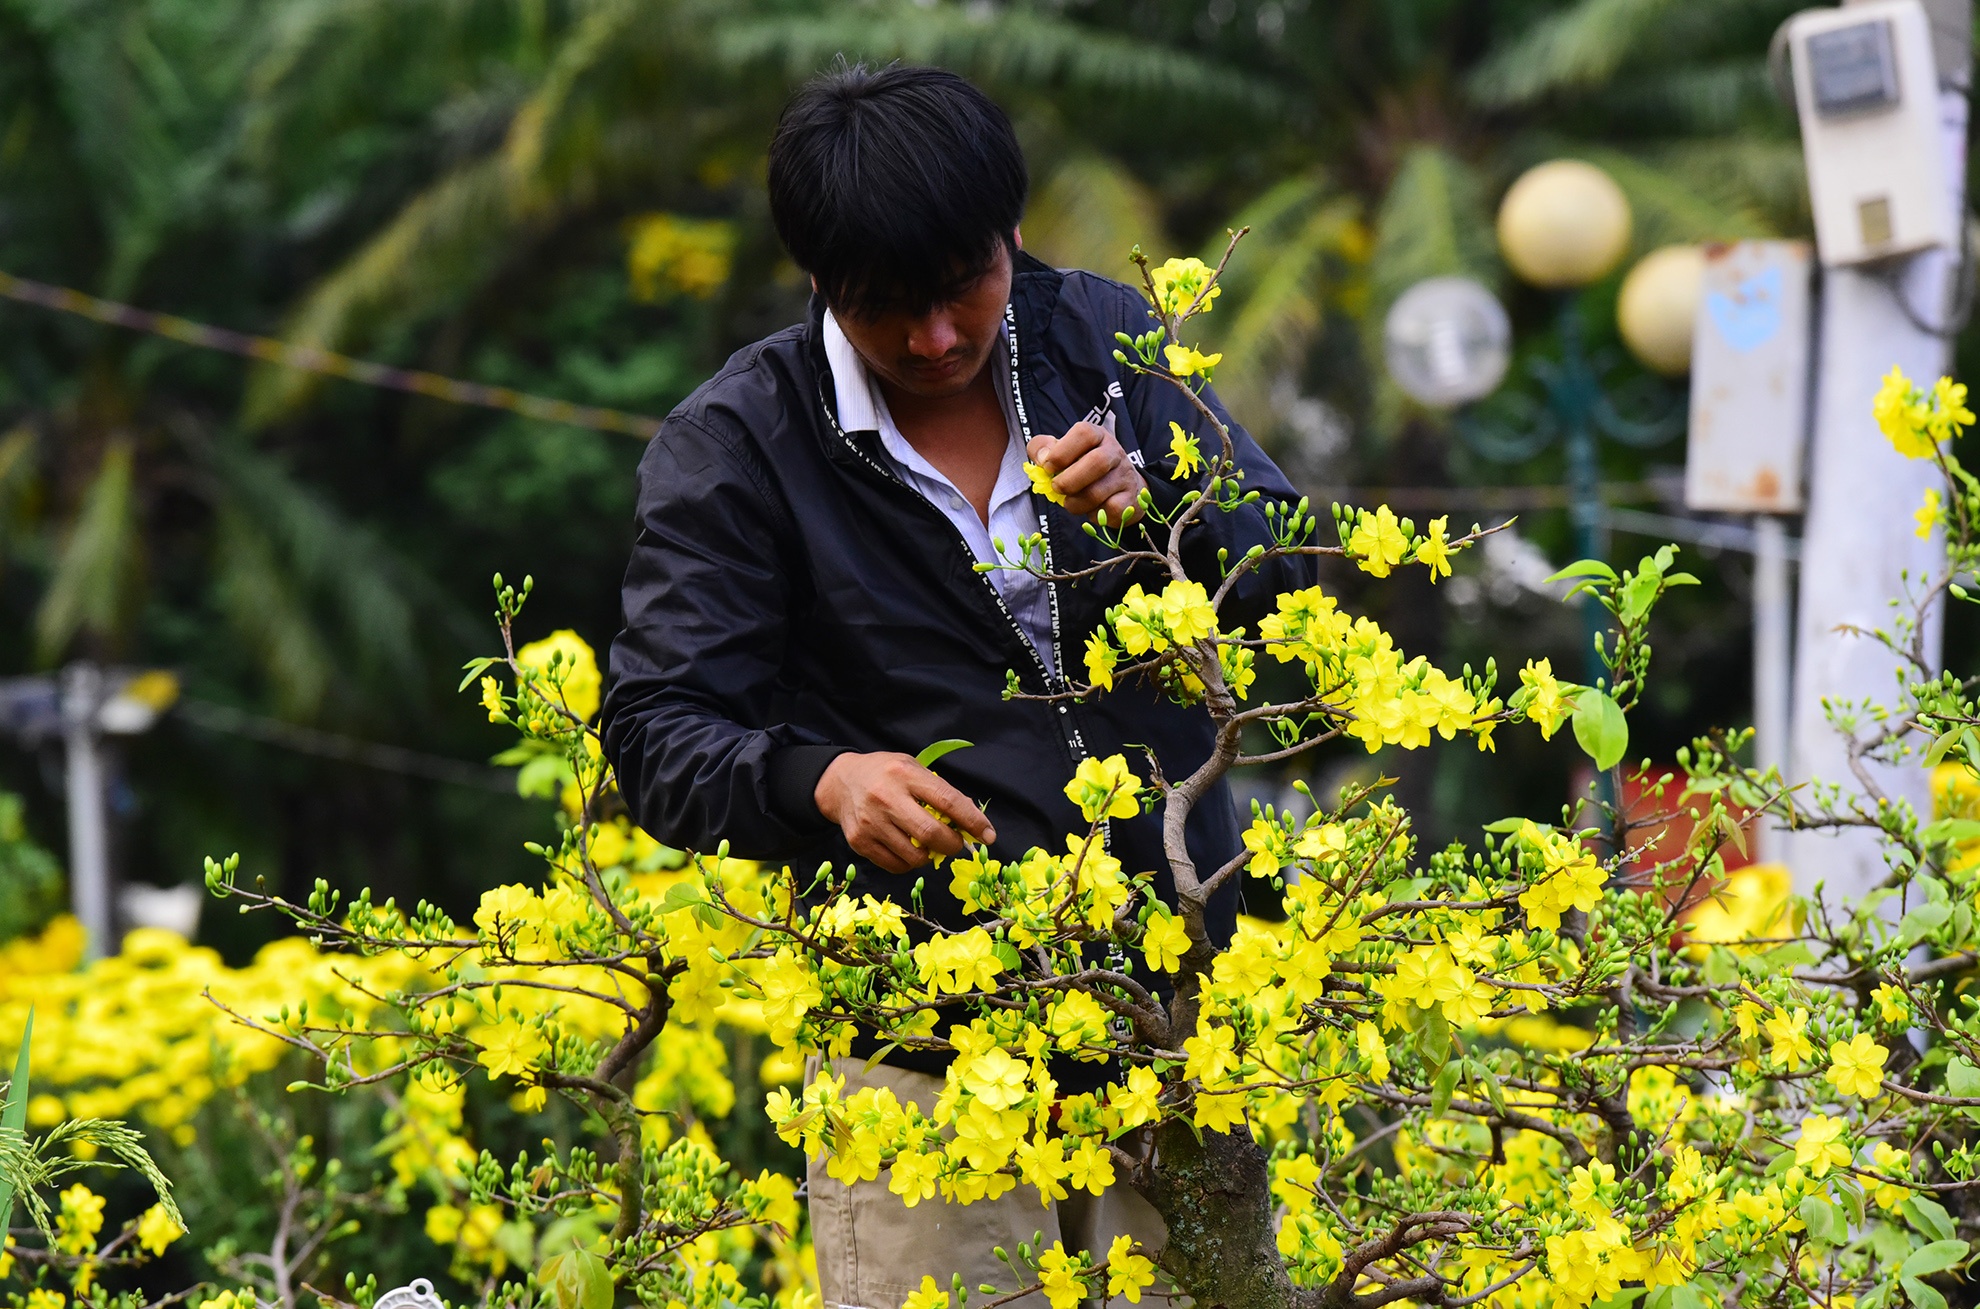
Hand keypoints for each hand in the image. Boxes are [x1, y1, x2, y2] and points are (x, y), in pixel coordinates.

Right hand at [814, 752, 996, 873]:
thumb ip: (940, 791)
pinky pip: (896, 866)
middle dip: (952, 844)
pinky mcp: (860, 842)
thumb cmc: (886, 774)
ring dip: (931, 856)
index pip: (947, 800)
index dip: (972, 821)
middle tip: (956, 843)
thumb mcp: (913, 768)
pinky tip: (909, 849)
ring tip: (928, 844)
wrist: (840, 782)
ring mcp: (871, 823)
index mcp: (905, 774)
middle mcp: (886, 798)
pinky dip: (910, 863)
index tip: (989, 835)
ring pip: (914, 856)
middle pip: (931, 834)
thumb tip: (971, 821)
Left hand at [1027, 421, 1147, 525]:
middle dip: (1068, 481)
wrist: (1122, 486)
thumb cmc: (1082, 467)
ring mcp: (1125, 475)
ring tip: (1070, 502)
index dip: (1062, 451)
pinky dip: (1093, 514)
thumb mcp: (1061, 451)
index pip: (1084, 433)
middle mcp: (1114, 452)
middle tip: (1056, 488)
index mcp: (1096, 435)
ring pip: (1097, 492)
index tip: (1047, 467)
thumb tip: (1042, 458)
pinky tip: (1091, 509)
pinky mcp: (1131, 499)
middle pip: (1096, 462)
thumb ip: (1042, 448)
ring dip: (1075, 503)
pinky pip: (1109, 510)